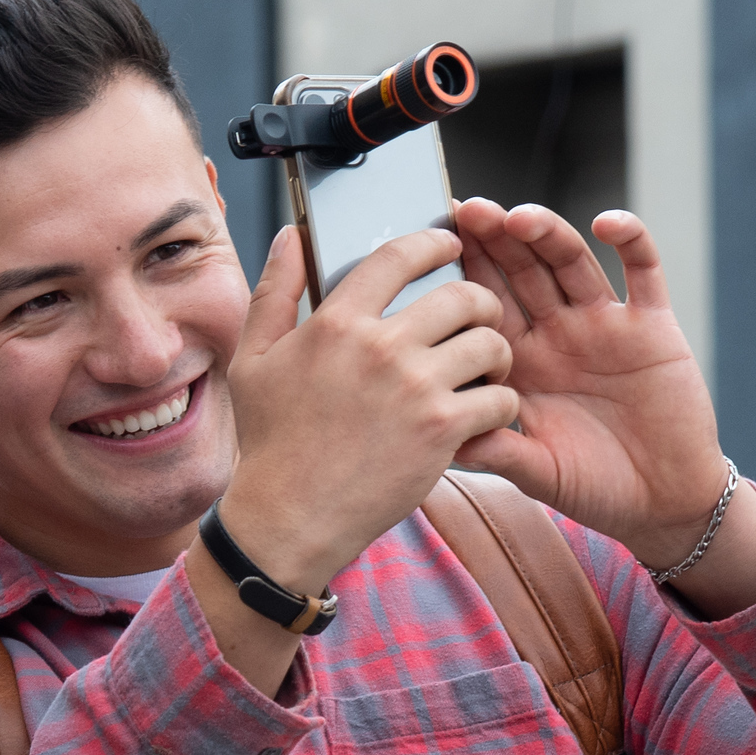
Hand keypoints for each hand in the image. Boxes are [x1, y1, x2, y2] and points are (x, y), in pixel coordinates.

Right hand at [209, 223, 520, 597]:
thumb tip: (293, 236)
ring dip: (498, 352)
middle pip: (461, 294)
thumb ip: (274, 290)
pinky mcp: (442, 430)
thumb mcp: (254, 359)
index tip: (449, 245)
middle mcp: (380, 347)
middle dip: (481, 302)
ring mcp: (416, 388)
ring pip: (491, 342)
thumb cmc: (272, 443)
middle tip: (480, 318)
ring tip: (487, 368)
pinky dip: (502, 404)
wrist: (289, 518)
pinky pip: (500, 399)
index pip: (399, 256)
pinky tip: (485, 412)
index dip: (434, 242)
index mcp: (337, 321)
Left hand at [441, 203, 744, 579]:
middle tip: (469, 212)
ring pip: (571, 262)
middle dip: (496, 239)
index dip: (465, 272)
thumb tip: (448, 440)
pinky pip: (642, 271)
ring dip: (547, 234)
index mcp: (523, 361)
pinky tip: (606, 223)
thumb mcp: (539, 473)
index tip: (434, 245)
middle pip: (522, 270)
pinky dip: (630, 240)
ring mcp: (604, 323)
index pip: (487, 303)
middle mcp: (558, 332)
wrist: (662, 501)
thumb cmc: (596, 487)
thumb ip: (499, 452)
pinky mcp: (652, 325)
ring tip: (519, 218)